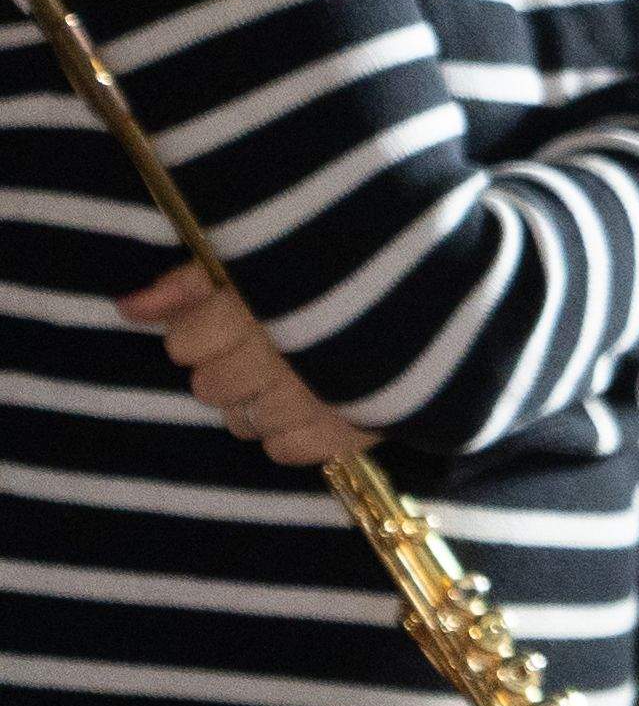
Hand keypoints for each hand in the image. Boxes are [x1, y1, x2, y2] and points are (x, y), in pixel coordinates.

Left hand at [116, 257, 369, 469]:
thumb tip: (124, 309)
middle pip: (210, 386)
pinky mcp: (350, 432)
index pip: (184, 343)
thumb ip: (187, 283)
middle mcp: (280, 358)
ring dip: (261, 400)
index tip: (234, 313)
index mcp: (256, 307)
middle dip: (228, 365)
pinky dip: (295, 430)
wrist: (447, 288)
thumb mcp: (258, 254)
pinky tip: (317, 399)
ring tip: (295, 370)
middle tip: (268, 342)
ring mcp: (316, 401)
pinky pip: (286, 451)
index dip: (201, 329)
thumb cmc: (341, 260)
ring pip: (244, 423)